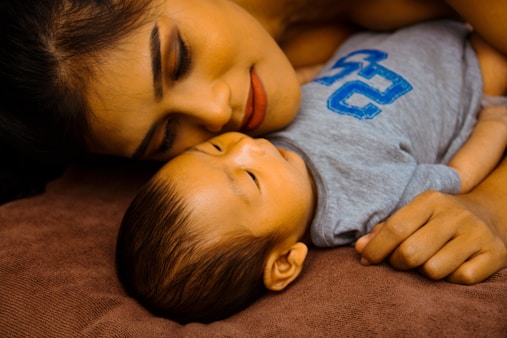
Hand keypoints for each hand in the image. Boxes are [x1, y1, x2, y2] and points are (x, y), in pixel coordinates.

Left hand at [355, 190, 506, 284]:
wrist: (491, 213)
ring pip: (433, 270)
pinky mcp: (495, 253)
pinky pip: (461, 279)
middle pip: (411, 252)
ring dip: (425, 272)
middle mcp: (455, 214)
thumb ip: (385, 230)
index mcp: (430, 200)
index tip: (366, 260)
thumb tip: (360, 248)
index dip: (376, 249)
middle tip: (399, 262)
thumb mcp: (414, 215)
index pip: (395, 229)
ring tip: (428, 261)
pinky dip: (451, 278)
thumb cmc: (439, 219)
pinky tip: (452, 266)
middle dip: (397, 263)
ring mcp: (477, 234)